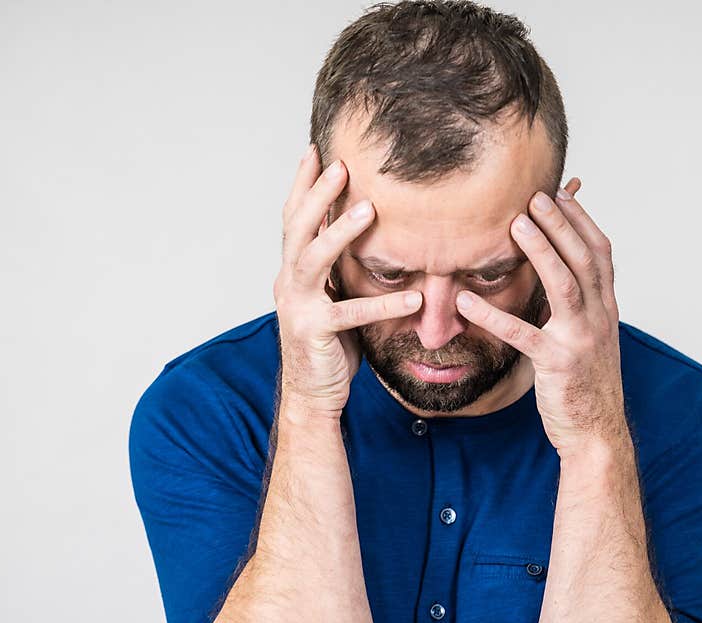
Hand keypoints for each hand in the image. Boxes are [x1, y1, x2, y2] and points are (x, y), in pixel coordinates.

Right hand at [274, 144, 423, 417]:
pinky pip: (350, 314)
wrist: (312, 393)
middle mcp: (288, 283)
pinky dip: (382, 304)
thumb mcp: (333, 297)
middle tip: (341, 164)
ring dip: (340, 231)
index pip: (294, 219)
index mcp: (293, 272)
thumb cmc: (328, 344)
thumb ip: (339, 269)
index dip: (302, 185)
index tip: (315, 150)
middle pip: (297, 228)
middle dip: (317, 193)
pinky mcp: (314, 333)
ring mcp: (297, 307)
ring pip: (312, 259)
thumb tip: (364, 235)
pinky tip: (414, 299)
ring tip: (371, 210)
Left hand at [455, 178, 626, 457]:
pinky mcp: (557, 364)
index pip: (600, 254)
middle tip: (535, 196)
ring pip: (564, 286)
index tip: (561, 194)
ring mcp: (580, 340)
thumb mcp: (588, 338)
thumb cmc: (586, 384)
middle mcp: (599, 318)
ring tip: (516, 226)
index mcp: (606, 309)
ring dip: (542, 252)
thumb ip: (574, 307)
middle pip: (584, 259)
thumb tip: (551, 276)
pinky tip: (466, 299)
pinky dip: (494, 315)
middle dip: (561, 224)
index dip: (581, 221)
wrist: (596, 432)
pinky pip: (522, 335)